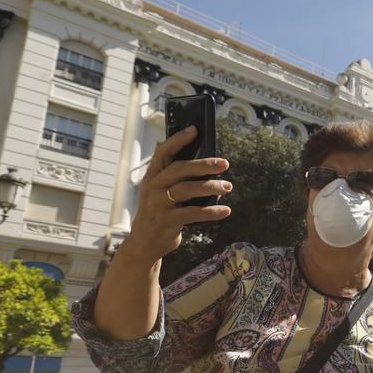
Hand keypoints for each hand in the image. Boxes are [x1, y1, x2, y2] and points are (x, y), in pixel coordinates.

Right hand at [122, 126, 232, 264]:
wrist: (144, 243)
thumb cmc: (160, 212)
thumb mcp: (163, 192)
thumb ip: (178, 178)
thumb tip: (207, 165)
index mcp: (152, 176)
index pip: (163, 152)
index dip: (178, 139)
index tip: (195, 130)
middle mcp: (153, 187)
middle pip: (179, 169)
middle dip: (203, 164)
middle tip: (224, 163)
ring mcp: (158, 204)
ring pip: (187, 189)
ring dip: (210, 187)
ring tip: (227, 186)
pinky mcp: (167, 221)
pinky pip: (192, 213)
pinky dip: (211, 211)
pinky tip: (225, 210)